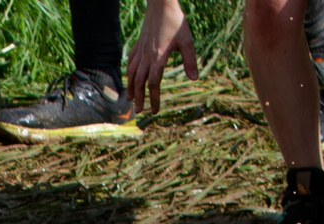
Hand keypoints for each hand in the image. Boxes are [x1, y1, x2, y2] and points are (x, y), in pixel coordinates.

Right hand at [125, 0, 195, 114]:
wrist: (161, 5)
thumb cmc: (175, 22)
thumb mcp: (186, 41)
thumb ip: (190, 61)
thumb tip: (195, 78)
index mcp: (158, 58)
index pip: (154, 84)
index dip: (154, 98)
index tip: (155, 111)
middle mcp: (146, 57)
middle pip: (140, 82)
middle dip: (139, 98)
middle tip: (139, 112)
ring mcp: (141, 50)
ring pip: (132, 73)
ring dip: (131, 87)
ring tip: (130, 99)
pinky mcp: (139, 44)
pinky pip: (131, 61)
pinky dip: (129, 72)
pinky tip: (130, 76)